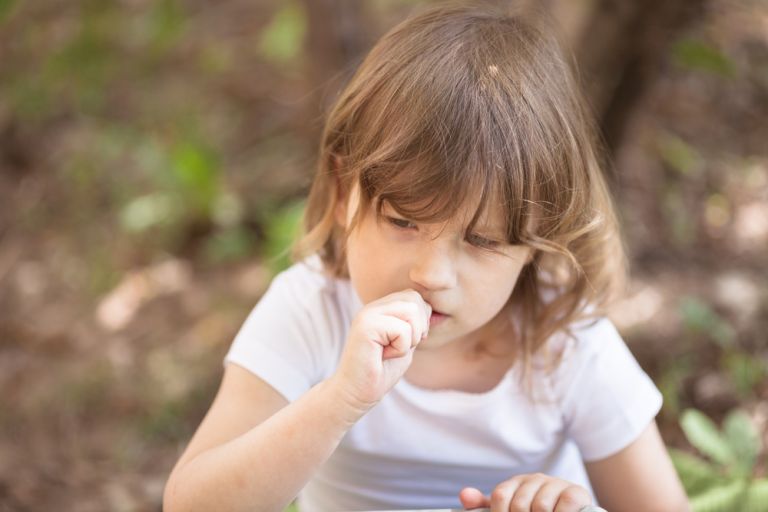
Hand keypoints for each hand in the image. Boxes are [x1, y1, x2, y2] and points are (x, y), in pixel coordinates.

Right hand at [332, 289, 430, 411]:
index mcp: (381, 308)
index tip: (406, 342)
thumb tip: (432, 311)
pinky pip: (402, 330)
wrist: (356, 393)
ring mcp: (368, 314)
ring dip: (410, 338)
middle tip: (400, 347)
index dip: (421, 320)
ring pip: (411, 310)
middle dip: (419, 327)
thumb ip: (415, 324)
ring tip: (391, 351)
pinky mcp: (366, 326)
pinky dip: (400, 349)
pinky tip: (383, 356)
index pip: (414, 296)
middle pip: (414, 298)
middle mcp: (373, 307)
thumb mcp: (405, 342)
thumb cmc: (381, 371)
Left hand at [459, 473, 591, 511]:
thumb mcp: (511, 511)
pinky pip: (563, 506)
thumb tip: (465, 496)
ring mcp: (556, 484)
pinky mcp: (575, 492)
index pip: (500, 496)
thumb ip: (486, 506)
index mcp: (516, 483)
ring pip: (540, 507)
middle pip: (519, 504)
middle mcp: (535, 479)